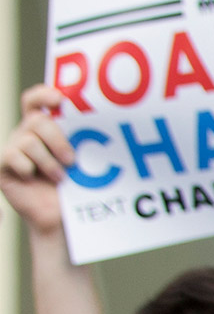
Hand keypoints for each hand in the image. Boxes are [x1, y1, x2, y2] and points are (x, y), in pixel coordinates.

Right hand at [0, 86, 71, 234]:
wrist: (60, 219)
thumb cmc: (75, 188)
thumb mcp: (83, 163)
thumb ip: (83, 144)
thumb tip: (104, 131)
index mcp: (45, 128)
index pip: (36, 100)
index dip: (44, 95)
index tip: (60, 100)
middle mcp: (27, 134)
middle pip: (36, 120)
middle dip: (57, 139)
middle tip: (71, 160)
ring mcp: (14, 148)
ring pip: (28, 141)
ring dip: (48, 161)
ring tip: (60, 178)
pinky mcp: (4, 165)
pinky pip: (13, 157)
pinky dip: (29, 168)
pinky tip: (34, 178)